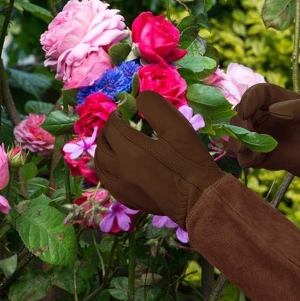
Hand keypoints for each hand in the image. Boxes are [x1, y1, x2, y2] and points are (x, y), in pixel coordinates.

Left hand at [95, 91, 224, 226]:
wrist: (199, 197)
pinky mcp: (128, 200)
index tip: (126, 110)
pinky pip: (108, 182)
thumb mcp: (178, 126)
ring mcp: (122, 188)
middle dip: (108, 132)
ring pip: (100, 167)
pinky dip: (108, 170)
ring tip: (114, 144)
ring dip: (104, 151)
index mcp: (130, 150)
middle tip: (119, 124)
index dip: (117, 115)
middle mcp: (119, 170)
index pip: (112, 127)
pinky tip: (120, 167)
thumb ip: (155, 107)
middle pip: (102, 147)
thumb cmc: (190, 160)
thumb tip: (138, 100)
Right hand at [230, 83, 299, 185]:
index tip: (246, 113)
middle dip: (238, 123)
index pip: (256, 93)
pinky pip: (244, 156)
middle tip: (246, 136)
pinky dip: (244, 158)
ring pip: (237, 135)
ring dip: (236, 141)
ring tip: (246, 149)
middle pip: (240, 113)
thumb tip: (273, 110)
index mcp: (277, 99)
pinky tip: (256, 160)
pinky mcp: (261, 156)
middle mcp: (265, 115)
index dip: (247, 100)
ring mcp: (261, 135)